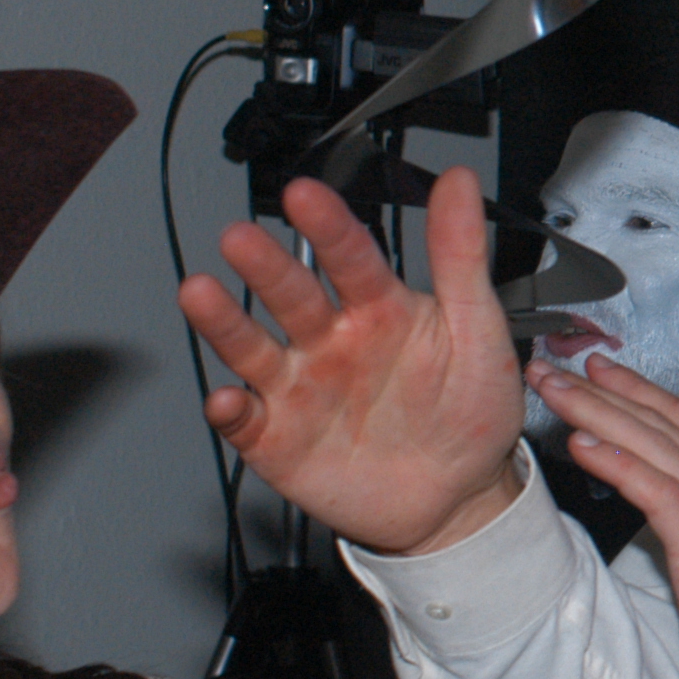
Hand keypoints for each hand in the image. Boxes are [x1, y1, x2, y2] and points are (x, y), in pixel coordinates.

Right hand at [175, 170, 525, 556]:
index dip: (329, 225)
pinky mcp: (280, 439)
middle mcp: (331, 340)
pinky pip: (248, 423)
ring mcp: (302, 388)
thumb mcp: (479, 329)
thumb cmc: (470, 410)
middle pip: (292, 296)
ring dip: (225, 323)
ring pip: (254, 349)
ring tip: (199, 293)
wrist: (461, 496)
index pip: (350, 257)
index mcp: (378, 308)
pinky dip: (231, 412)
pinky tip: (226, 400)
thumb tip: (459, 182)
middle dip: (264, 266)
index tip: (305, 193)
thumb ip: (461, 255)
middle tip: (240, 236)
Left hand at [538, 354, 678, 678]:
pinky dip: (620, 462)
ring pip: (657, 448)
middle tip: (562, 364)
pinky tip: (585, 442)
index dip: (649, 397)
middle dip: (612, 391)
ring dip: (602, 412)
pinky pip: (657, 492)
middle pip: (668, 427)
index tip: (608, 375)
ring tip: (558, 388)